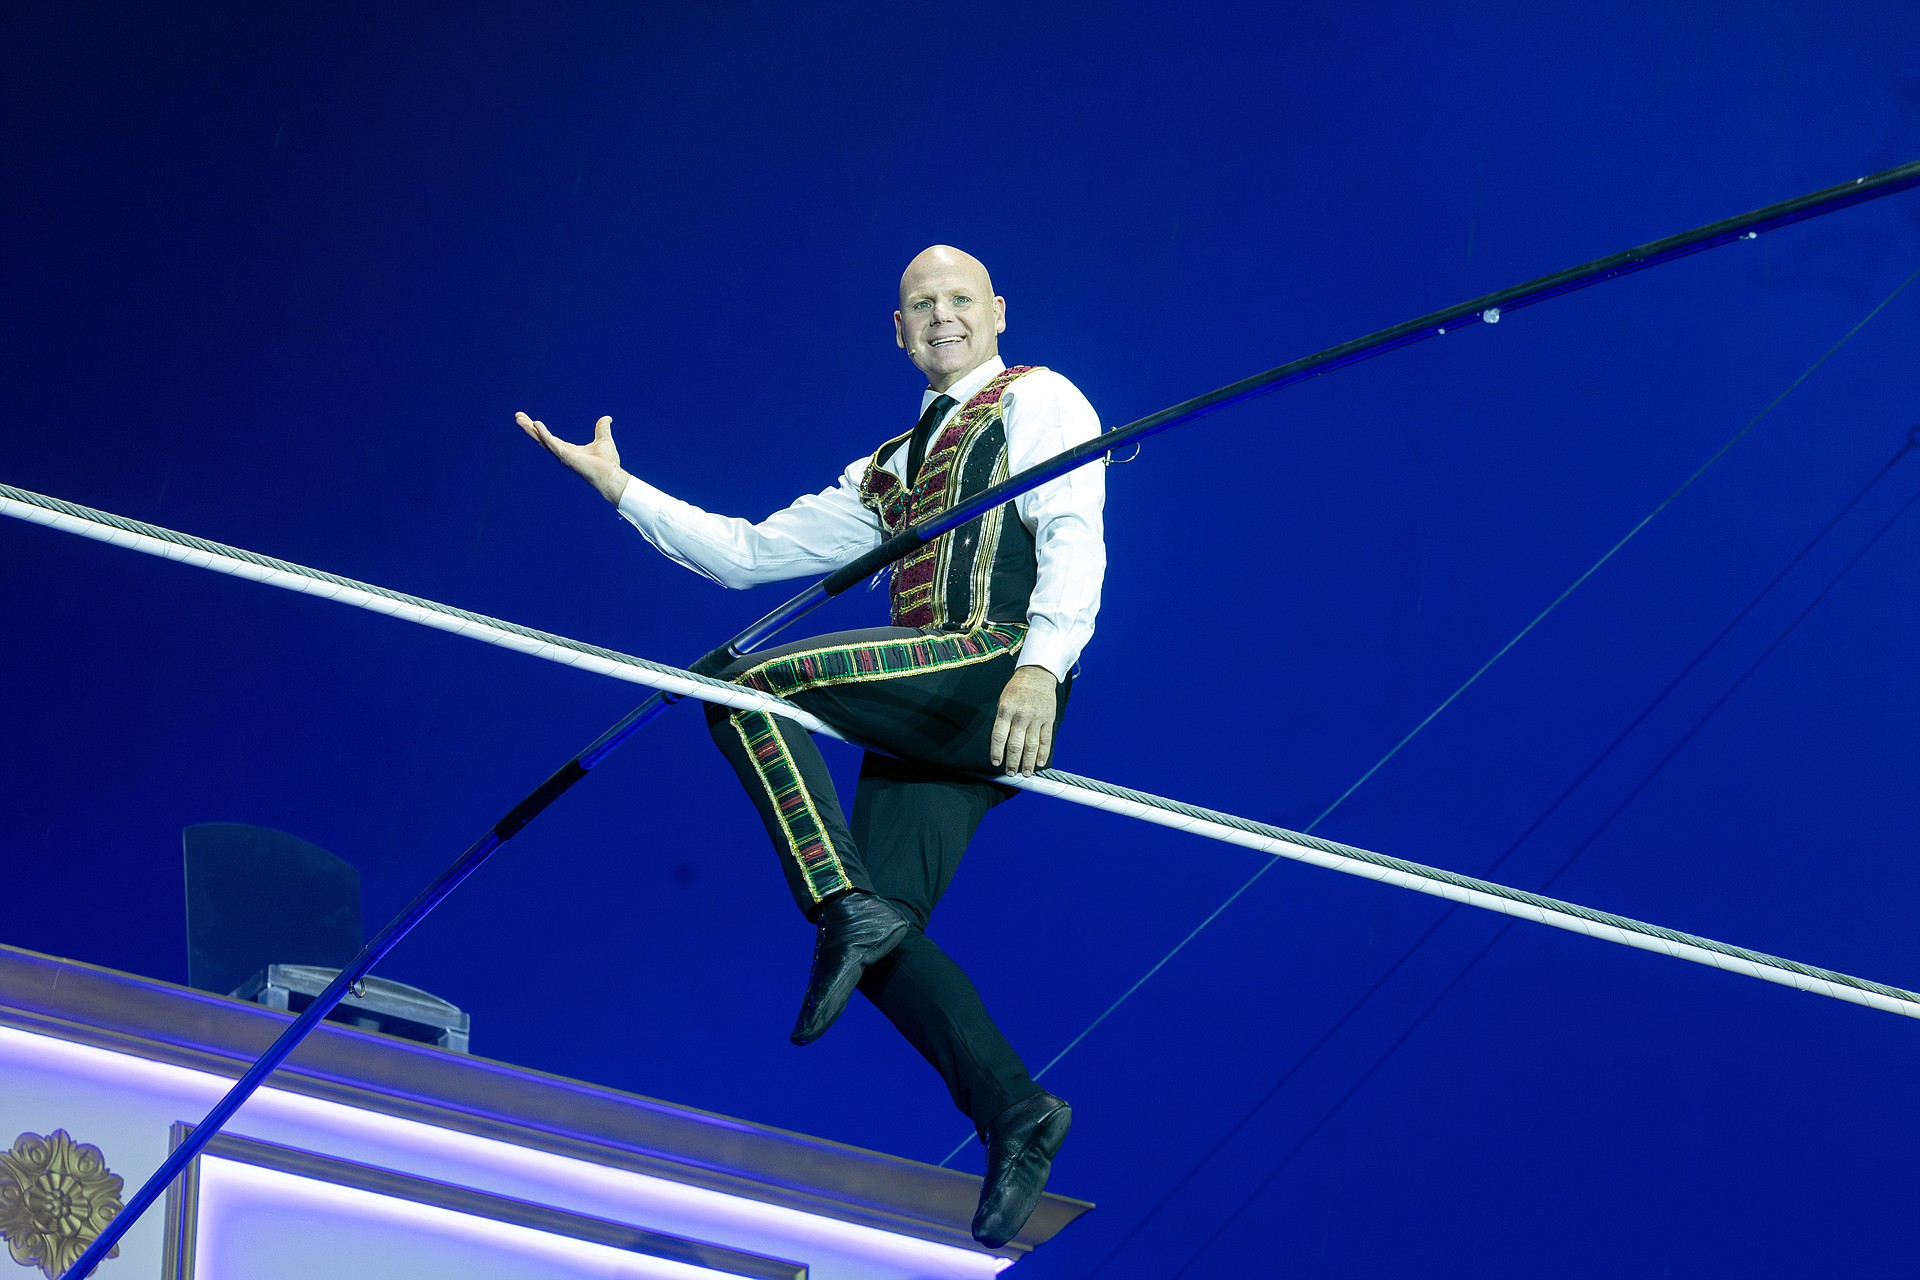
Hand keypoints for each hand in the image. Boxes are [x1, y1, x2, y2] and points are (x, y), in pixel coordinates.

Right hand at [516, 412, 630, 503]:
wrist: (611, 475)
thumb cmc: (607, 462)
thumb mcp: (603, 439)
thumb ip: (602, 428)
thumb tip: (607, 418)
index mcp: (568, 450)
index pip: (549, 438)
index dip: (539, 429)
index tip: (531, 420)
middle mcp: (562, 453)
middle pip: (541, 438)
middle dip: (529, 428)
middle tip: (518, 416)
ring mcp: (562, 455)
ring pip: (542, 440)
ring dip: (530, 429)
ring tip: (519, 418)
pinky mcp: (566, 456)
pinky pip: (552, 443)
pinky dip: (544, 434)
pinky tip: (536, 424)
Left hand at [990, 664, 1059, 775]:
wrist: (1037, 674)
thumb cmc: (1017, 688)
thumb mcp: (1003, 700)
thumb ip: (1002, 720)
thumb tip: (999, 743)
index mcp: (1006, 710)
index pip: (999, 736)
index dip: (997, 752)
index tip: (996, 762)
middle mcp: (1021, 715)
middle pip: (1016, 744)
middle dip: (1012, 762)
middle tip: (1010, 772)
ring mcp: (1036, 718)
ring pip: (1032, 745)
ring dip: (1028, 762)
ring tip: (1025, 773)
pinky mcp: (1048, 719)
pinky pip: (1046, 740)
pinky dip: (1043, 753)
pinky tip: (1040, 763)